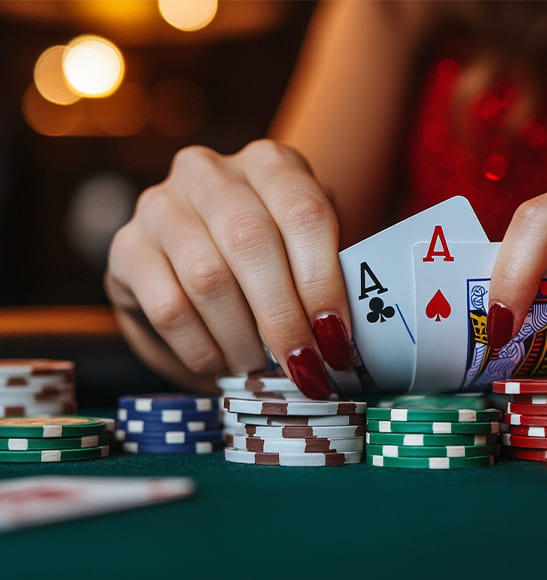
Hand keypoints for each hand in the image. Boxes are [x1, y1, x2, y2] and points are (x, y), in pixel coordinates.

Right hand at [105, 139, 351, 397]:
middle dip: (283, 318)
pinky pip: (167, 307)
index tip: (336, 339)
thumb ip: (329, 280)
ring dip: (242, 338)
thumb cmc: (272, 260)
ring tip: (262, 368)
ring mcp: (161, 204)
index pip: (304, 212)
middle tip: (303, 367)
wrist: (194, 263)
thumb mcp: (308, 254)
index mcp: (271, 164)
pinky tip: (221, 363)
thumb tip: (340, 340)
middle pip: (252, 243)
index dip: (323, 282)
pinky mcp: (126, 247)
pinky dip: (202, 348)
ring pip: (207, 277)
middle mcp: (211, 172)